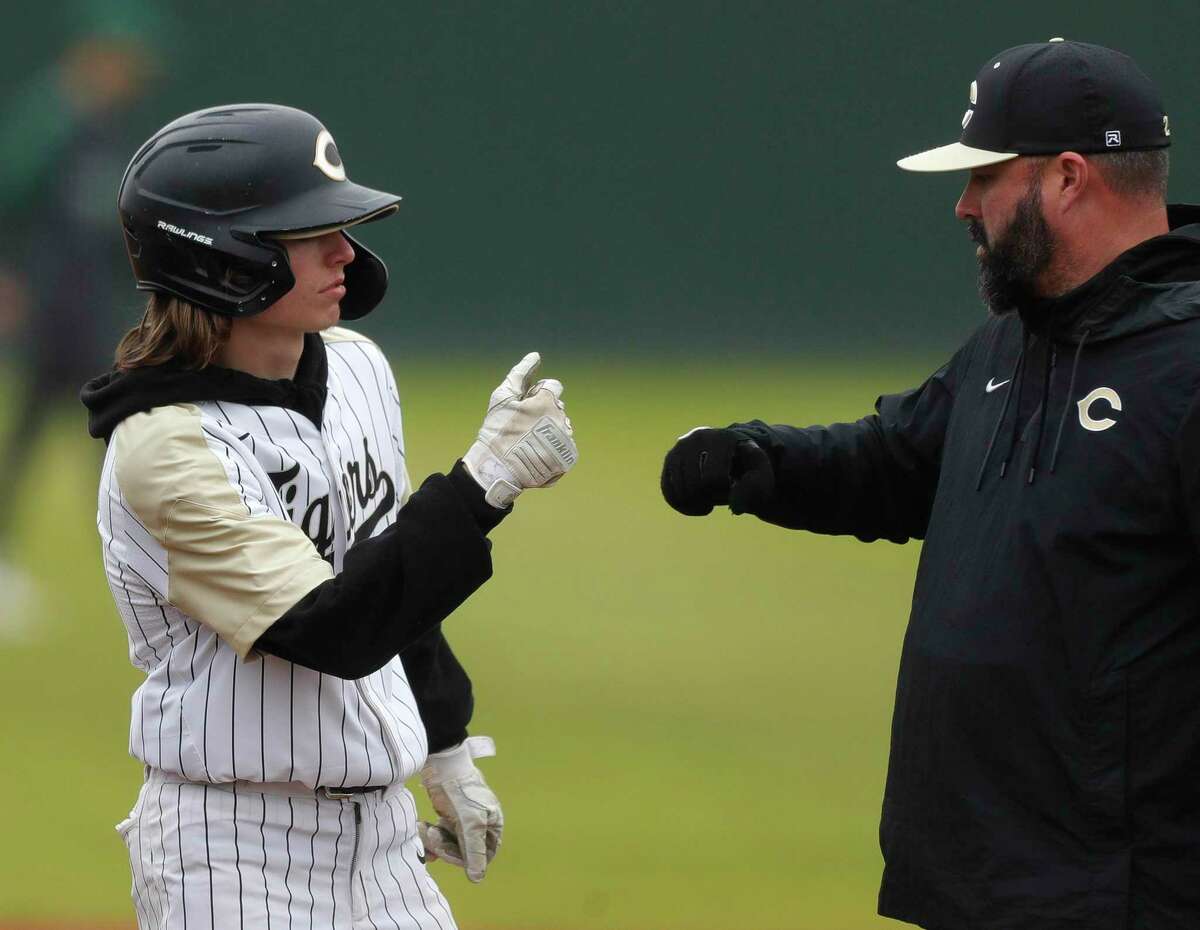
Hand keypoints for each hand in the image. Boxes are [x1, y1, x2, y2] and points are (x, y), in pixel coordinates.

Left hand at [418, 736, 502, 882]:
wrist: (442, 765)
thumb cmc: (462, 791)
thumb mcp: (471, 822)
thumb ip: (474, 851)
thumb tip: (477, 878)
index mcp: (492, 825)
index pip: (483, 855)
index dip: (466, 859)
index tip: (448, 853)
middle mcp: (480, 825)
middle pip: (464, 851)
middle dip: (446, 847)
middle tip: (432, 838)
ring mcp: (463, 822)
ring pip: (451, 844)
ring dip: (436, 842)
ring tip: (425, 830)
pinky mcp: (448, 817)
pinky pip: (441, 836)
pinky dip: (431, 836)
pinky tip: (423, 827)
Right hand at [463, 352, 577, 507]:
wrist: (496, 468)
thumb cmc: (496, 430)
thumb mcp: (503, 397)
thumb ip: (520, 374)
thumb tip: (535, 356)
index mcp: (547, 402)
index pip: (553, 387)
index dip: (537, 395)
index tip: (524, 408)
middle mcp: (561, 419)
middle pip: (557, 408)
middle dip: (543, 413)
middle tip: (523, 428)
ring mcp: (565, 439)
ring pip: (561, 427)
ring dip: (549, 431)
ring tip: (529, 443)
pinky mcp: (567, 457)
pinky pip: (565, 446)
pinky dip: (553, 448)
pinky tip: (536, 454)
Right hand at [660, 427, 774, 515]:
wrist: (735, 455)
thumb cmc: (749, 468)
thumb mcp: (762, 476)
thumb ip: (755, 488)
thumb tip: (734, 507)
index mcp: (721, 438)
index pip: (712, 479)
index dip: (725, 490)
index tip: (734, 483)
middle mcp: (695, 438)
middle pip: (695, 487)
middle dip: (711, 496)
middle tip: (723, 489)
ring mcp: (680, 449)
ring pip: (681, 493)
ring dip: (699, 502)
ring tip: (712, 493)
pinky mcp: (670, 461)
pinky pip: (669, 494)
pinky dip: (684, 506)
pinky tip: (699, 504)